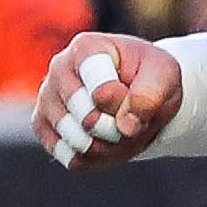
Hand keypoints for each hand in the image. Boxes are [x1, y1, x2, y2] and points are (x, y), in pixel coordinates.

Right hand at [35, 35, 178, 169]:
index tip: (134, 94)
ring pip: (79, 143)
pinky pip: (71, 158)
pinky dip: (96, 159)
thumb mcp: (164, 75)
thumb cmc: (150, 77)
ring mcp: (47, 98)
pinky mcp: (42, 125)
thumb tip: (124, 128)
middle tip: (134, 117)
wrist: (140, 92)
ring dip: (112, 147)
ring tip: (123, 129)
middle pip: (89, 121)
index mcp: (86, 47)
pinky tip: (106, 141)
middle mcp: (58, 68)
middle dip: (121, 130)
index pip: (103, 92)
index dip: (126, 104)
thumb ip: (149, 95)